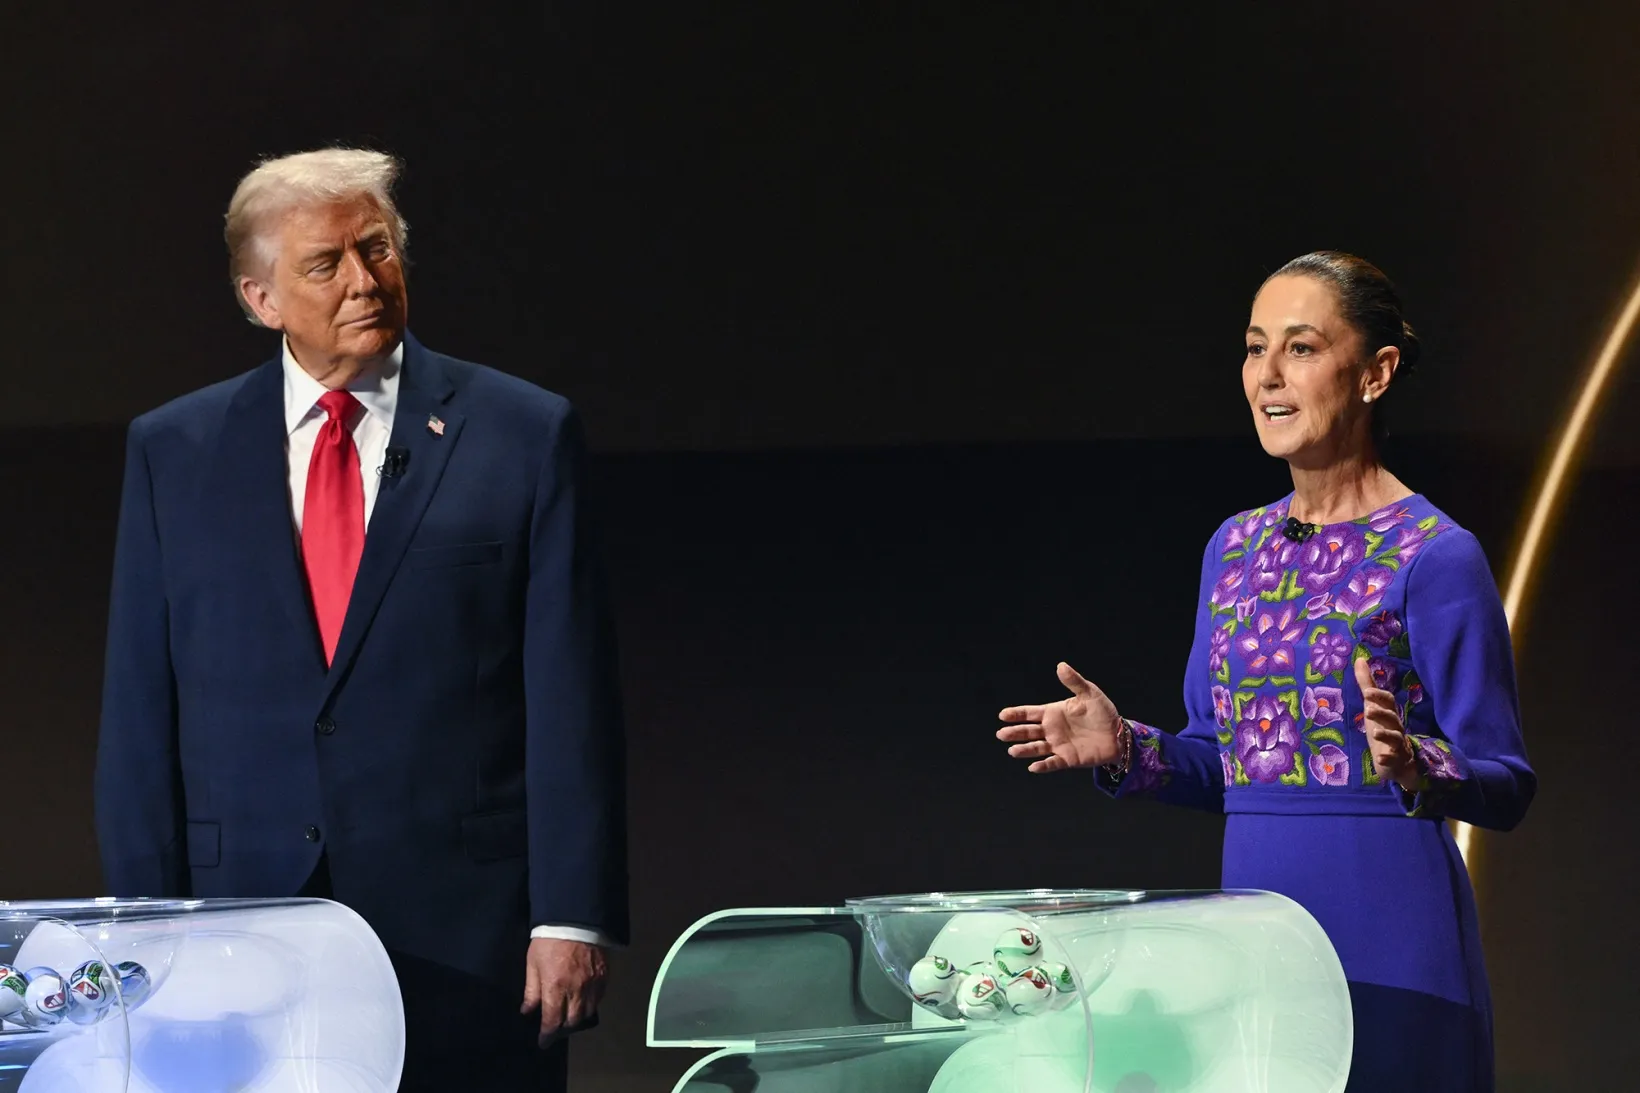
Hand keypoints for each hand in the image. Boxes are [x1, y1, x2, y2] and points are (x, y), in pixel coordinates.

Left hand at [521, 938, 606, 1044]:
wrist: (574, 919)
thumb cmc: (549, 940)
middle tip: (555, 1027)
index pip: (552, 1021)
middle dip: (561, 1028)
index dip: (547, 1035)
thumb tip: (527, 1010)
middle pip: (571, 1021)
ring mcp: (592, 984)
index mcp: (555, 988)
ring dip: (577, 1018)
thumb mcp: (533, 963)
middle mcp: (576, 990)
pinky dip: (590, 1005)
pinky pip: (599, 999)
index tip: (543, 1042)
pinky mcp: (604, 976)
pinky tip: (583, 1002)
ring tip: (569, 1016)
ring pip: (587, 1012)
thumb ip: (531, 990)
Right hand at [996, 662, 1124, 771]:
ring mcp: (1058, 745)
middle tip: (1002, 734)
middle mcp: (1051, 730)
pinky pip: (1052, 763)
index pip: (1029, 713)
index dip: (1016, 714)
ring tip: (1013, 751)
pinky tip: (1033, 767)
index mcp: (1053, 713)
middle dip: (1014, 733)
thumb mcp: (1090, 694)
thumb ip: (1074, 682)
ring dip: (1024, 750)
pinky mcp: (1067, 759)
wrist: (1118, 734)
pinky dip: (1043, 766)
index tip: (1003, 715)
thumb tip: (1060, 665)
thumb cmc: (1102, 713)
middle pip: (1028, 731)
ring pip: (1036, 748)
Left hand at [1355, 657, 1417, 791]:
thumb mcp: (1372, 707)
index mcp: (1388, 714)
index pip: (1387, 702)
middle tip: (1368, 710)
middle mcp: (1395, 727)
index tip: (1367, 692)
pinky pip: (1394, 759)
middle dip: (1382, 713)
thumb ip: (1367, 684)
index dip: (1379, 696)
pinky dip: (1388, 758)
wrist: (1398, 763)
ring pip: (1396, 738)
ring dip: (1386, 734)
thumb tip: (1359, 658)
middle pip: (1392, 718)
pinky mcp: (1396, 761)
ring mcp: (1397, 745)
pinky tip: (1381, 758)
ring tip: (1375, 732)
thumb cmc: (1383, 729)